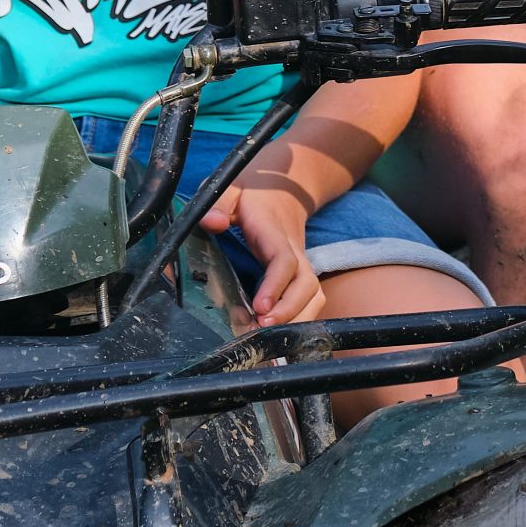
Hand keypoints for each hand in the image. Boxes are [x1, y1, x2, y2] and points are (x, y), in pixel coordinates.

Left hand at [199, 181, 324, 324]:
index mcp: (274, 232)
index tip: (261, 306)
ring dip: (296, 319)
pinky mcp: (300, 276)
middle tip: (261, 329)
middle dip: (289, 311)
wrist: (283, 189)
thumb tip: (212, 224)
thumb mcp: (229, 189)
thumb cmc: (252, 194)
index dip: (276, 285)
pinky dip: (298, 319)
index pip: (284, 260)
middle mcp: (294, 250)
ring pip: (313, 296)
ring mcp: (301, 265)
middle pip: (306, 284)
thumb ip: (217, 204)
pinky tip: (274, 333)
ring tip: (266, 337)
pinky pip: (309, 301)